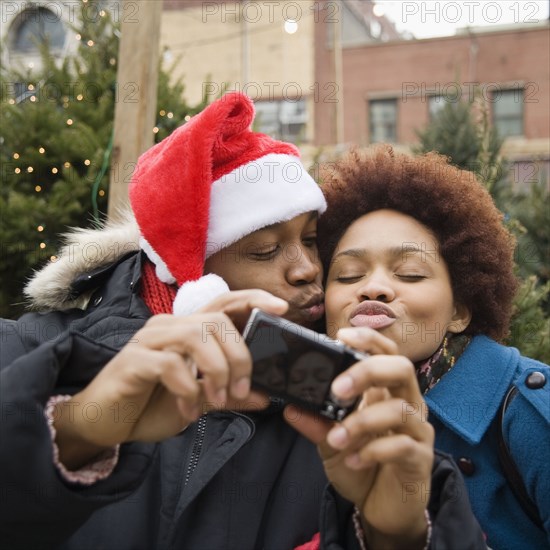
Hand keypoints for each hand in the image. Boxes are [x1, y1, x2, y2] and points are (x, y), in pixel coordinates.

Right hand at [54, 290, 286, 467]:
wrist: (104, 422)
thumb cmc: (152, 404)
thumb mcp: (200, 401)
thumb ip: (230, 394)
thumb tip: (265, 396)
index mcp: (188, 330)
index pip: (225, 302)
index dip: (254, 299)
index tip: (282, 309)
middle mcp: (169, 327)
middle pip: (217, 321)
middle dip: (240, 355)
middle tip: (242, 390)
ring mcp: (150, 340)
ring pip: (196, 336)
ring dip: (216, 371)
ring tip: (218, 401)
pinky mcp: (133, 360)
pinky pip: (170, 365)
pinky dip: (188, 390)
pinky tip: (188, 412)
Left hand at [286, 327, 432, 547]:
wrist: (381, 508)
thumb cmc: (360, 466)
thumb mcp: (329, 443)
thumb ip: (315, 423)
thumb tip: (290, 406)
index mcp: (385, 392)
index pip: (385, 353)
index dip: (368, 338)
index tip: (341, 336)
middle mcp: (406, 404)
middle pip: (402, 368)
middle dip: (368, 372)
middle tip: (337, 389)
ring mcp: (417, 430)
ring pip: (400, 409)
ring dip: (363, 421)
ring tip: (336, 438)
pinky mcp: (421, 458)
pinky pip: (403, 446)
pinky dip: (374, 451)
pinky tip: (353, 461)